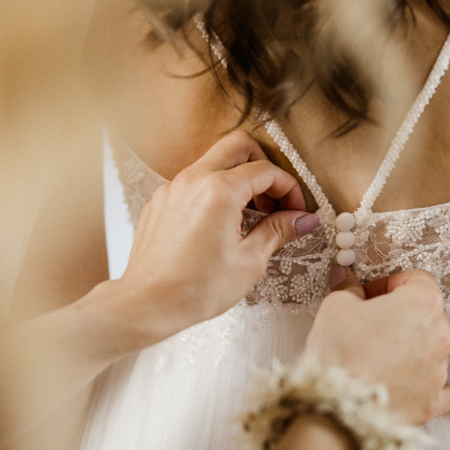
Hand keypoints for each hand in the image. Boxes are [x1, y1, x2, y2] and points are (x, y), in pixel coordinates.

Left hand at [118, 130, 319, 337]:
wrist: (147, 304)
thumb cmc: (195, 289)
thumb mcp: (249, 262)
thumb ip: (277, 231)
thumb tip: (302, 220)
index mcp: (219, 190)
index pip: (266, 171)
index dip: (290, 188)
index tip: (296, 210)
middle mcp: (193, 179)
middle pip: (238, 145)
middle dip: (263, 166)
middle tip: (273, 199)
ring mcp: (172, 188)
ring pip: (213, 161)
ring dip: (237, 178)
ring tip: (249, 216)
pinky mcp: (160, 201)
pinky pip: (193, 182)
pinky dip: (213, 191)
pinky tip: (219, 225)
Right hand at [305, 267, 449, 424]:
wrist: (339, 408)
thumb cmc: (340, 356)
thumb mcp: (335, 308)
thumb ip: (348, 289)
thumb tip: (347, 282)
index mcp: (421, 305)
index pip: (418, 279)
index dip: (392, 282)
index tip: (374, 293)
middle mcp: (439, 337)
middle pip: (427, 313)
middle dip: (401, 314)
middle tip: (371, 321)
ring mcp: (438, 371)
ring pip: (432, 348)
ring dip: (410, 345)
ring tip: (376, 353)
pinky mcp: (431, 401)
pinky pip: (439, 387)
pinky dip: (423, 382)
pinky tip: (404, 379)